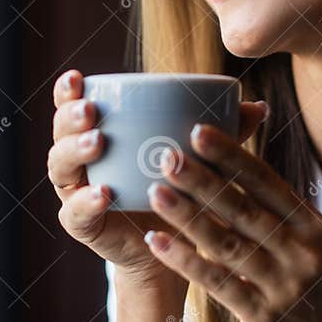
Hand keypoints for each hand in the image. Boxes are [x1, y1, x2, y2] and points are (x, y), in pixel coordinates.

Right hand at [48, 69, 269, 288]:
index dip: (68, 91)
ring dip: (76, 152)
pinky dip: (86, 202)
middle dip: (71, 118)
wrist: (172, 246)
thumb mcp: (200, 158)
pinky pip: (76, 213)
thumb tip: (260, 108)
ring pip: (61, 168)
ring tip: (97, 142)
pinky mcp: (85, 226)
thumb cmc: (182, 189)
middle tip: (91, 111)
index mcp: (100, 133)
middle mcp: (81, 160)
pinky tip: (103, 192)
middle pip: (61, 132)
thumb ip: (223, 134)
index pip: (73, 105)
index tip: (77, 76)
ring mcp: (78, 193)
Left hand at [141, 121, 321, 321]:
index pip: (266, 181)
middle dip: (202, 180)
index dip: (231, 155)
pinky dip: (186, 261)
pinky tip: (158, 242)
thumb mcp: (309, 243)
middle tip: (166, 155)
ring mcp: (283, 284)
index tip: (198, 130)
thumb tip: (238, 161)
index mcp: (310, 224)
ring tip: (154, 192)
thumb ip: (278, 208)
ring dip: (187, 216)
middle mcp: (300, 249)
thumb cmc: (313, 285)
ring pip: (227, 243)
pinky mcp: (265, 316)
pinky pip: (219, 283)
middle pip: (243, 208)